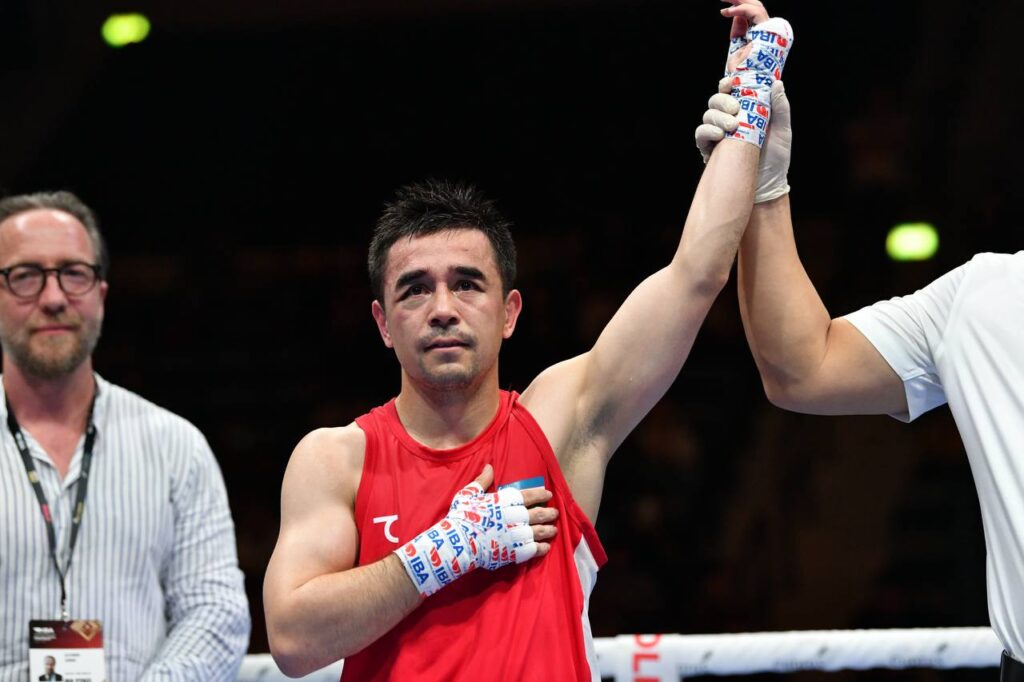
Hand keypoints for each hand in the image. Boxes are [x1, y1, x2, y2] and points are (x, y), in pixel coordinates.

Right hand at [395, 464, 558, 596]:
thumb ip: (482, 480)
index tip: (548, 494)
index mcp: (504, 501)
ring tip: (553, 530)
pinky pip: (533, 550)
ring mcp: (516, 535)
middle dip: (549, 513)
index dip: (540, 494)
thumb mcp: (468, 494)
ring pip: (539, 532)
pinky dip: (541, 548)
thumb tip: (489, 466)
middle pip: (538, 514)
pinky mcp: (514, 552)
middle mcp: (514, 517)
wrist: (458, 543)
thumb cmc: (461, 517)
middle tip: (555, 513)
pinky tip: (545, 547)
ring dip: (548, 530)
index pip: (529, 495)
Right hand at [695, 78, 791, 202]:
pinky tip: (719, 135)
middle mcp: (729, 120)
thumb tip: (777, 83)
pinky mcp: (710, 150)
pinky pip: (701, 135)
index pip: (732, 92)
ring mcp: (718, 135)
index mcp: (745, 112)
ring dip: (717, 116)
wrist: (767, 186)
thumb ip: (780, 108)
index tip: (732, 82)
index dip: (728, 83)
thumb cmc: (777, 159)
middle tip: (734, 108)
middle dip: (723, 100)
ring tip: (731, 126)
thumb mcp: (783, 131)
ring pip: (707, 115)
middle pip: (716, 100)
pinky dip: (707, 131)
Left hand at [721, 0, 770, 71]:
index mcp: (761, 34)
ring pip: (756, 6)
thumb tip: (736, 15)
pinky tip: (728, 12)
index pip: (753, 14)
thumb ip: (738, 31)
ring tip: (724, 1)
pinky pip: (754, 13)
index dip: (739, 8)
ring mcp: (768, 31)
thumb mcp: (737, 47)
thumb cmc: (743, 72)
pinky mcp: (766, 31)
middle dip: (739, 0)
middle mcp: (767, 31)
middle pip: (756, 6)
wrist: (747, 83)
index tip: (723, 11)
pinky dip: (740, 9)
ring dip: (739, 1)